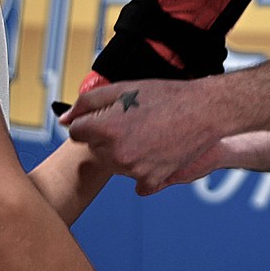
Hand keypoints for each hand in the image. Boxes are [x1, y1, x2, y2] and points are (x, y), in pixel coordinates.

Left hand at [61, 78, 221, 195]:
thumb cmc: (166, 97)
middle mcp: (117, 153)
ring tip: (147, 134)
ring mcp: (134, 170)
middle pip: (95, 150)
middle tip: (133, 122)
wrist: (205, 111)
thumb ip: (87, 102)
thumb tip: (64, 120)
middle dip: (106, 136)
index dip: (92, 121)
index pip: (76, 132)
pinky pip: (136, 182)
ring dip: (123, 153)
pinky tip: (156, 152)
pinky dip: (142, 169)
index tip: (109, 116)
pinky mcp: (152, 180)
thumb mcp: (122, 88)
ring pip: (114, 165)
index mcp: (105, 128)